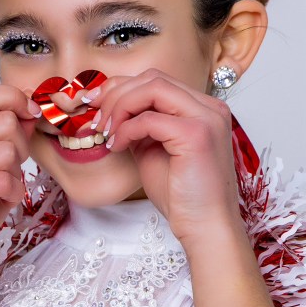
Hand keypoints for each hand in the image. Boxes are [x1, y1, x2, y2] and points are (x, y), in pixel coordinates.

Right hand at [0, 83, 40, 279]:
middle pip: (5, 123)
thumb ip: (8, 139)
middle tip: (11, 170)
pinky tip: (1, 200)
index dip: (13, 98)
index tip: (30, 114)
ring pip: (7, 151)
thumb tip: (31, 111)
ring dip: (16, 174)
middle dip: (21, 148)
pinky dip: (12, 193)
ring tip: (2, 189)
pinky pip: (3, 179)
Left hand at [89, 68, 242, 246]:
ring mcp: (206, 118)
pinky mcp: (197, 134)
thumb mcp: (153, 152)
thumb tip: (113, 112)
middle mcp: (210, 107)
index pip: (157, 81)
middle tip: (95, 119)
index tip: (95, 104)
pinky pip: (149, 118)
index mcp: (203, 109)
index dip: (121, 87)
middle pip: (153, 78)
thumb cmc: (182, 198)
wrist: (205, 228)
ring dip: (119, 106)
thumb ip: (139, 127)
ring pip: (152, 87)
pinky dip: (126, 129)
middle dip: (116, 93)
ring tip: (105, 132)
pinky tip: (118, 146)